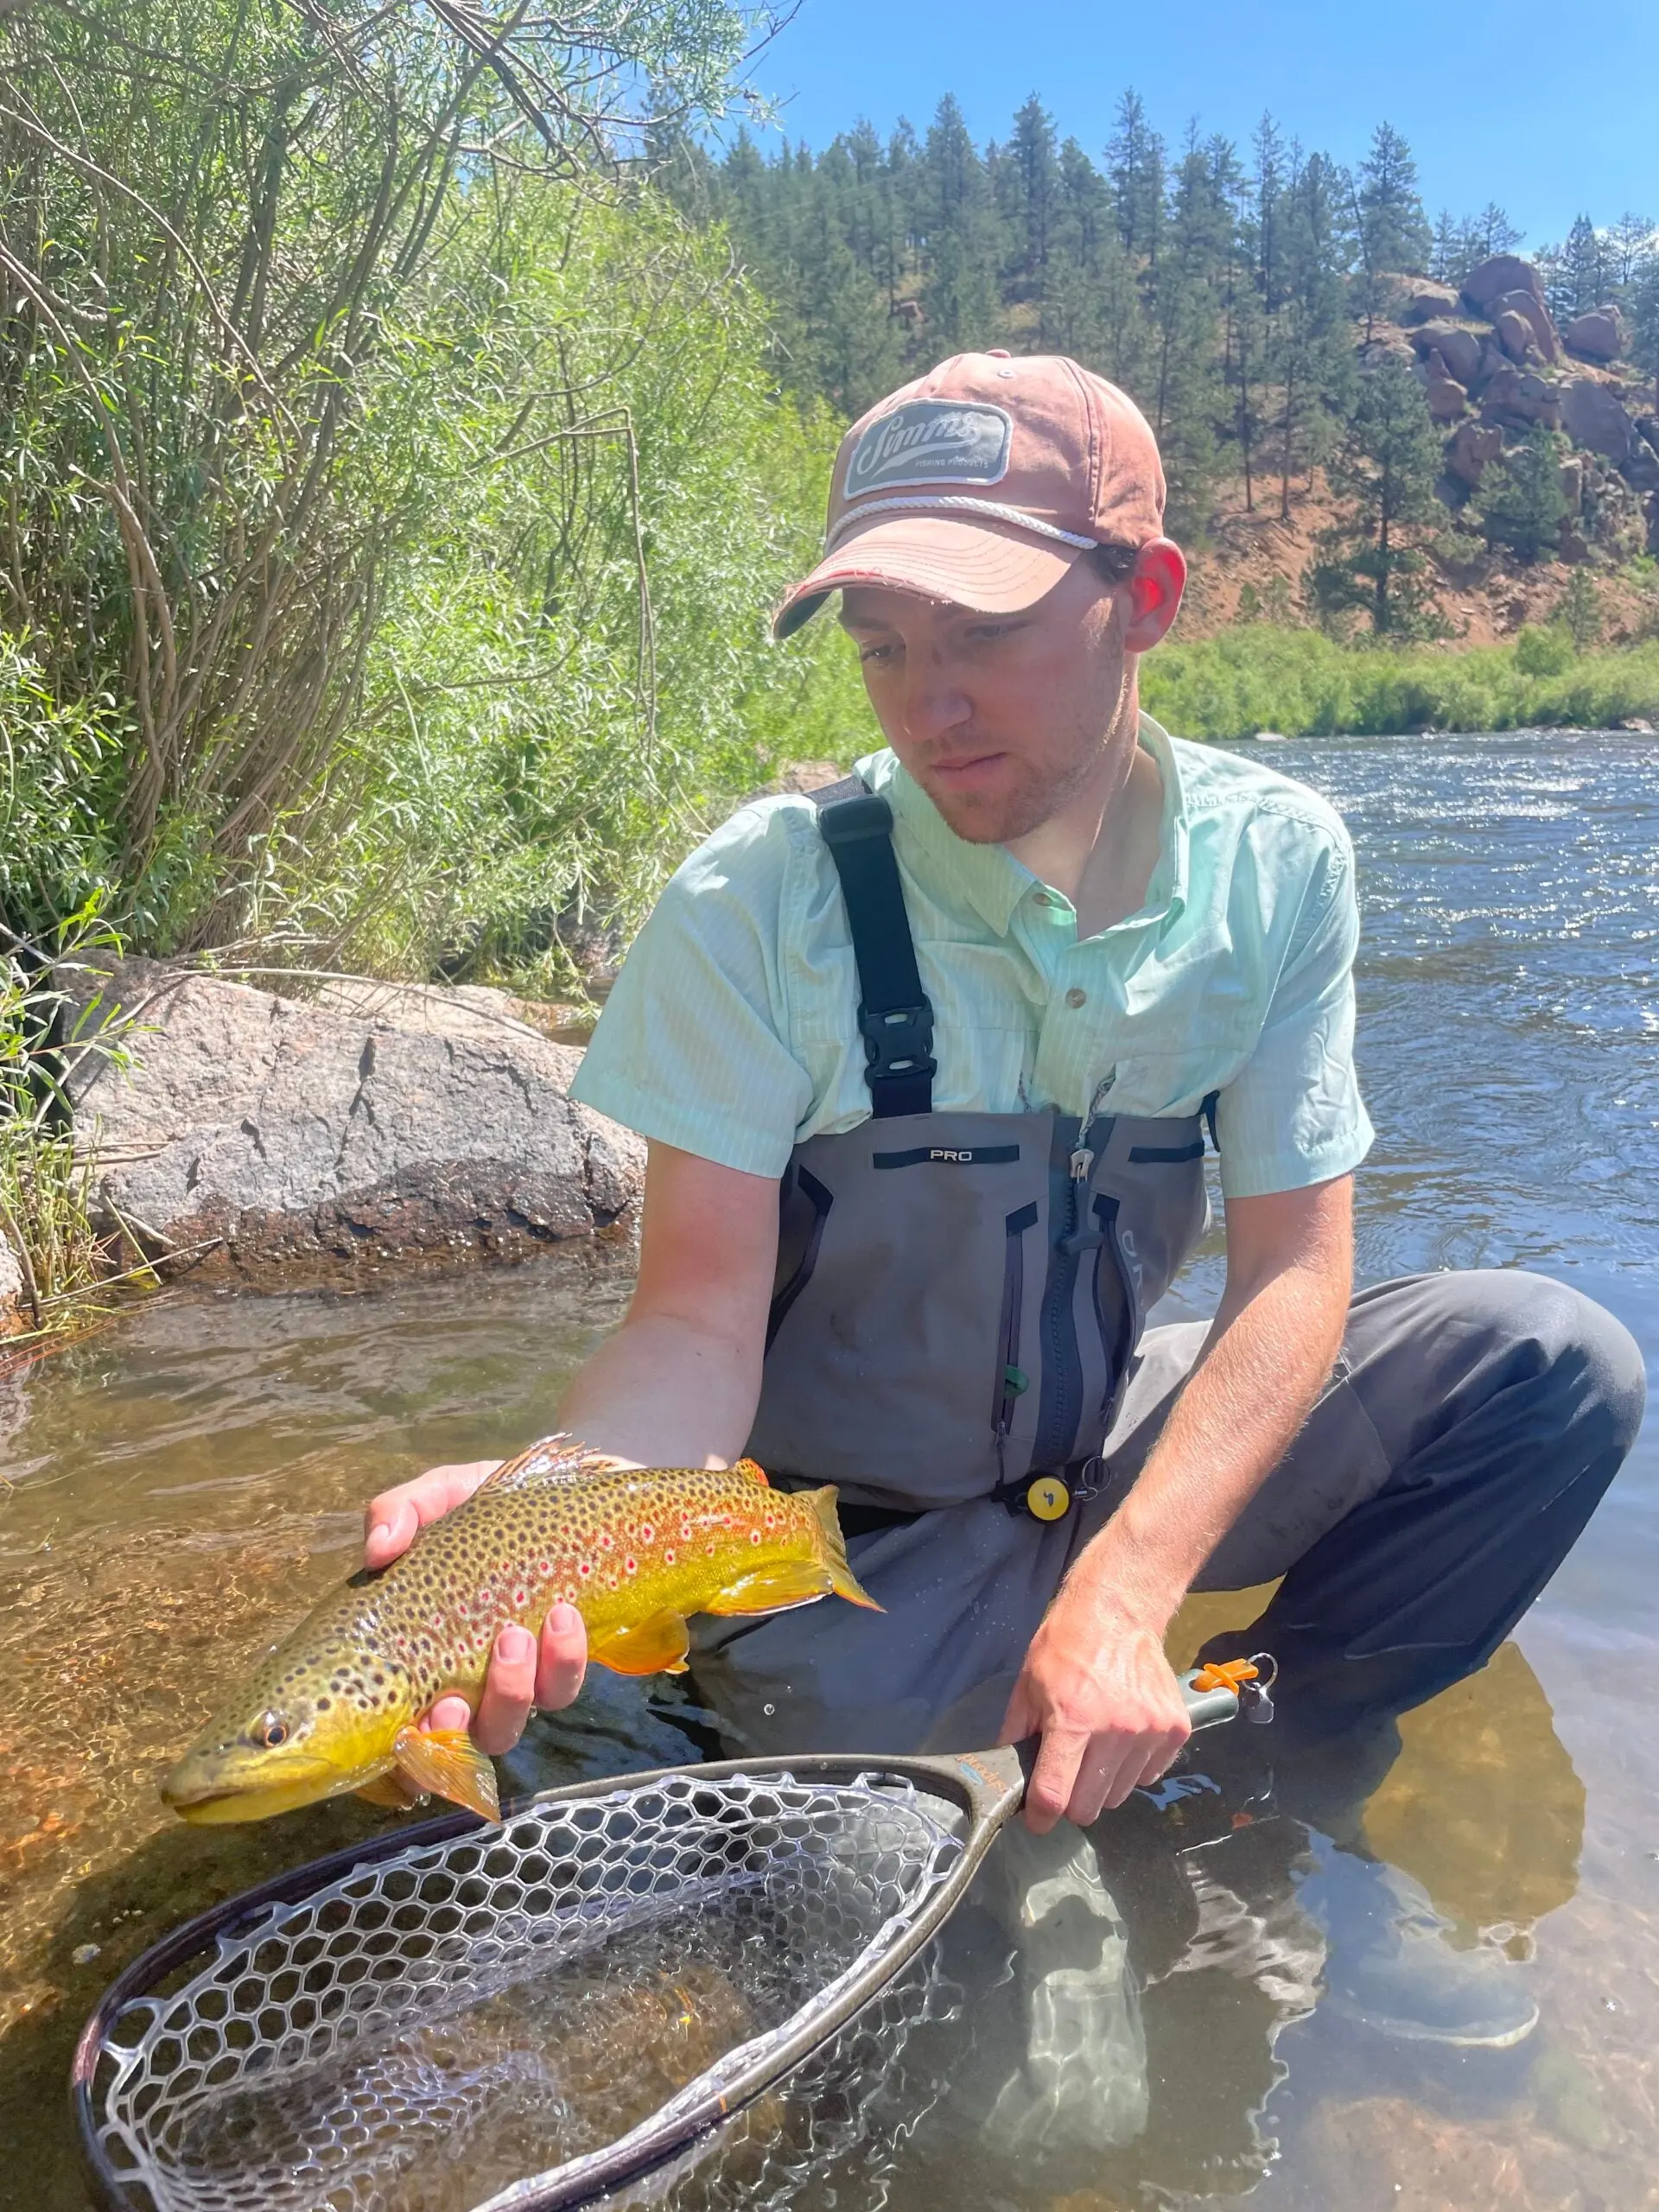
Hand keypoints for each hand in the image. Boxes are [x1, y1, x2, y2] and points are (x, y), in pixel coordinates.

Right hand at [364, 1460, 587, 1755]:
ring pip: (510, 1722)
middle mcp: (464, 1681)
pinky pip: (563, 1687)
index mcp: (420, 1652)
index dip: (402, 1748)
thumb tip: (378, 1550)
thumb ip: (401, 1511)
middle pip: (452, 1742)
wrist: (574, 1495)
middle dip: (454, 1734)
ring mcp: (516, 1679)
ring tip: (515, 1637)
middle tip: (454, 1703)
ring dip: (510, 1691)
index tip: (406, 1726)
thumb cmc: (492, 1509)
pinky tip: (564, 1617)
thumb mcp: (443, 1495)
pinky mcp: (565, 1666)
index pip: (401, 1726)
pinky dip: (563, 1657)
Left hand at [1000, 1588, 1190, 1833]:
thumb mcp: (1028, 1684)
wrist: (1118, 1611)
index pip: (1055, 1794)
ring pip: (1120, 1794)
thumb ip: (1016, 1733)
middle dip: (1072, 1800)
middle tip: (1067, 1776)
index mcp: (1072, 1720)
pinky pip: (1148, 1775)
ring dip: (1103, 1783)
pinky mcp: (1175, 1729)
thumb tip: (1007, 1776)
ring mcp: (1150, 1732)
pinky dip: (1132, 1768)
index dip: (1041, 1817)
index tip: (1037, 1821)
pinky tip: (1122, 1740)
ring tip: (1096, 1749)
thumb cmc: (1066, 1644)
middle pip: (1090, 1806)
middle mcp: (1116, 1731)